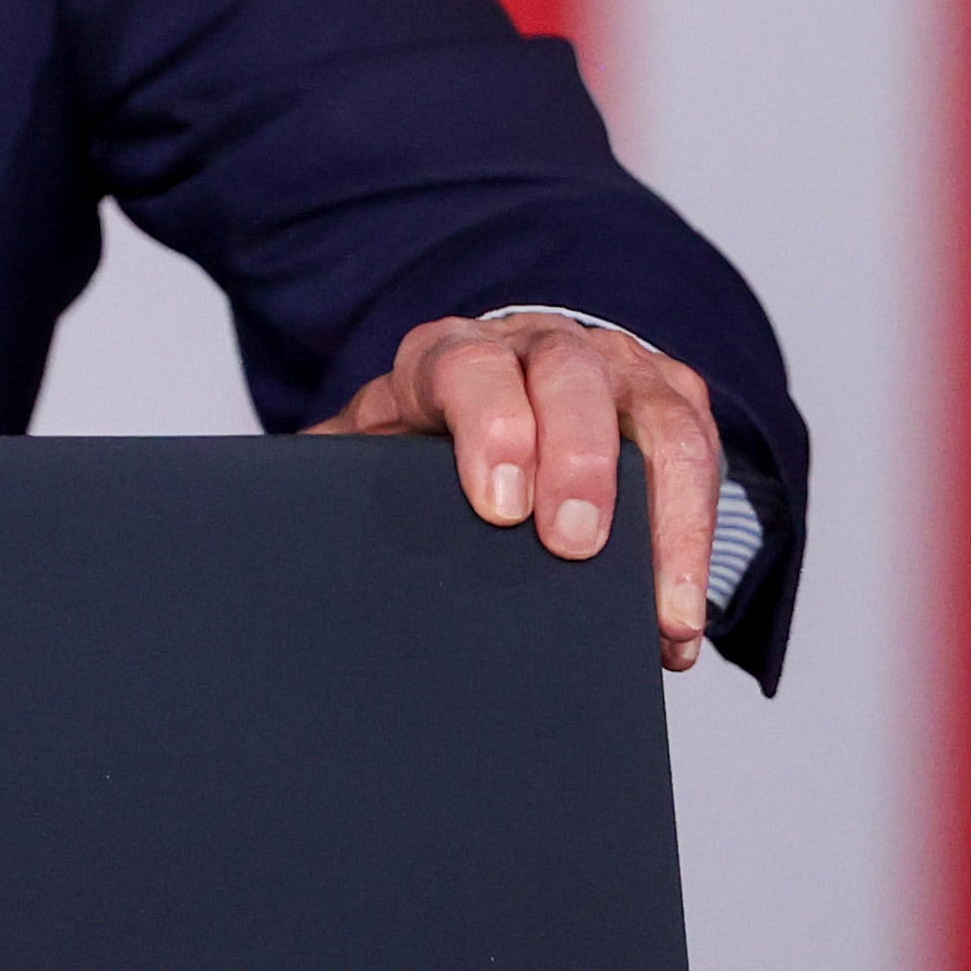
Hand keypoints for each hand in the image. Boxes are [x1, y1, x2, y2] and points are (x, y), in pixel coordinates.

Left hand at [316, 311, 726, 672]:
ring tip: (660, 617)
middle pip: (573, 379)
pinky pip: (701, 458)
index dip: (491, 428)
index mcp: (449, 356)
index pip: (470, 370)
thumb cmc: (418, 448)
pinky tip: (677, 623)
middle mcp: (540, 346)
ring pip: (662, 418)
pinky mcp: (670, 404)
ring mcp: (616, 368)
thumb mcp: (366, 454)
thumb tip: (269, 533)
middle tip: (575, 545)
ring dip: (668, 518)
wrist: (484, 408)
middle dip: (582, 462)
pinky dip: (698, 541)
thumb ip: (331, 479)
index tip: (498, 507)